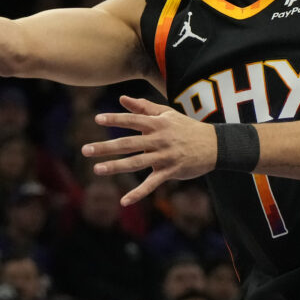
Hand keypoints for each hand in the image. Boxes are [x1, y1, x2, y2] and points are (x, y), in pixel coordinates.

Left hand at [82, 95, 215, 205]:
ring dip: (116, 166)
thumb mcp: (167, 114)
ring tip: (97, 169)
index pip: (133, 121)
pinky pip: (151, 184)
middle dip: (106, 147)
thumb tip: (122, 98)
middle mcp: (159, 140)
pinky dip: (138, 193)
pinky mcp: (170, 172)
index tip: (97, 119)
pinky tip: (124, 201)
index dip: (116, 119)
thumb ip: (143, 107)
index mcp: (157, 124)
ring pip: (136, 163)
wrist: (214, 145)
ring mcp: (164, 157)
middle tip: (85, 149)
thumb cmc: (187, 127)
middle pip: (128, 143)